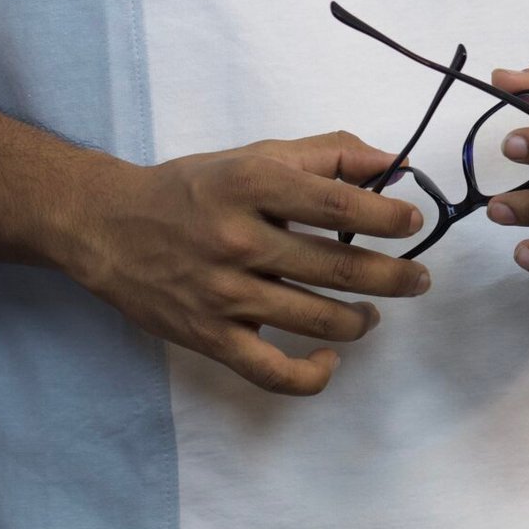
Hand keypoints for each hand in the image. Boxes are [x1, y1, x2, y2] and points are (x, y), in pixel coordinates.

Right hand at [67, 131, 431, 396]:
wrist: (108, 226)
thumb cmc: (192, 187)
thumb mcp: (254, 155)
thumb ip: (325, 155)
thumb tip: (392, 163)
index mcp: (252, 184)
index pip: (339, 205)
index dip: (388, 218)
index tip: (414, 223)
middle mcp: (240, 239)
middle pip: (339, 269)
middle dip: (394, 276)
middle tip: (420, 277)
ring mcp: (225, 294)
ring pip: (318, 319)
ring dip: (363, 319)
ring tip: (374, 312)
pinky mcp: (210, 338)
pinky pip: (274, 373)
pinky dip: (313, 373)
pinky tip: (329, 359)